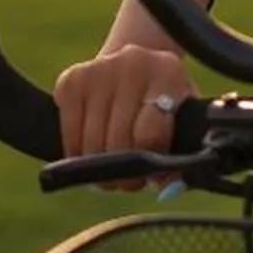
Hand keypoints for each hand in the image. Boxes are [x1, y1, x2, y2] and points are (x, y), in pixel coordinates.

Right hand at [52, 43, 193, 191]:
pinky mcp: (71, 79)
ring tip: (111, 170)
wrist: (135, 65)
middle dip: (123, 173)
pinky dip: (77, 152)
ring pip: (92, 142)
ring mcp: (98, 69)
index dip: (149, 164)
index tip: (150, 175)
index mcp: (167, 73)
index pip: (150, 134)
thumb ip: (183, 154)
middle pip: (118, 142)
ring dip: (98, 169)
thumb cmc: (164, 103)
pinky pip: (69, 133)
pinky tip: (90, 152)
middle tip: (128, 181)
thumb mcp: (183, 120)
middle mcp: (132, 64)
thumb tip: (166, 189)